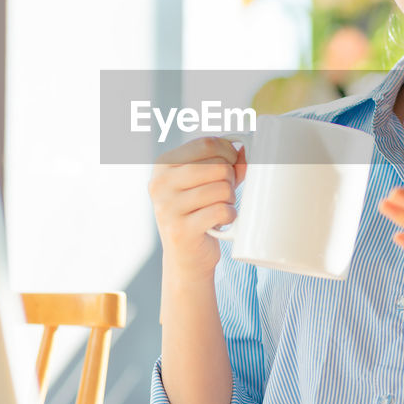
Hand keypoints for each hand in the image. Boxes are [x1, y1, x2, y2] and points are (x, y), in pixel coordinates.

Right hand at [148, 137, 247, 283]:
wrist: (186, 259)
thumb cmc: (199, 214)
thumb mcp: (207, 183)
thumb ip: (225, 163)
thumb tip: (243, 149)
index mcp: (163, 165)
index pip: (206, 144)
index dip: (228, 152)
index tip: (231, 164)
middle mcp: (160, 183)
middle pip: (218, 166)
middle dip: (231, 179)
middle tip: (225, 193)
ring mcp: (168, 207)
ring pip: (221, 188)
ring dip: (230, 199)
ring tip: (222, 207)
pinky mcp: (181, 230)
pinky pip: (221, 211)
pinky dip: (229, 216)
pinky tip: (222, 222)